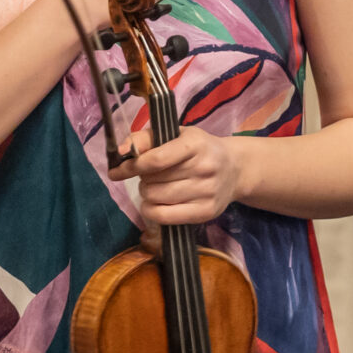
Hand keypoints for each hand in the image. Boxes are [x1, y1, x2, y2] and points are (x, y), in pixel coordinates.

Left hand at [115, 128, 249, 225]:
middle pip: (152, 181)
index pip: (156, 159)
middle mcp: (204, 168)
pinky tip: (155, 204)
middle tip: (150, 175)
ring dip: (147, 194)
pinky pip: (165, 217)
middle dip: (142, 179)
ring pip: (156, 199)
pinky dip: (152, 211)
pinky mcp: (206, 212)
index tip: (117, 170)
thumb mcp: (176, 135)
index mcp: (195, 144)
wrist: (235, 169)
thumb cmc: (199, 149)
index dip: (132, 166)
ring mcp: (207, 192)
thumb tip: (121, 150)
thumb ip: (146, 138)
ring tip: (157, 187)